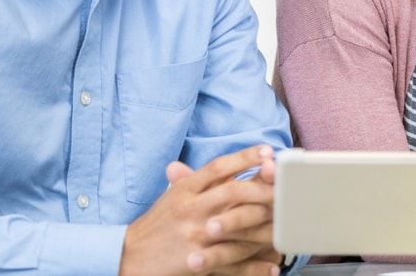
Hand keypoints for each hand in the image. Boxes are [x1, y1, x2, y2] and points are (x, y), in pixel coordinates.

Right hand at [119, 145, 280, 275]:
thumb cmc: (156, 225)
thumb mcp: (174, 196)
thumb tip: (232, 166)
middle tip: (287, 184)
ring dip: (265, 223)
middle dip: (264, 188)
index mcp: (185, 190)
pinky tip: (273, 265)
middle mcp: (191, 209)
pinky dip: (253, 266)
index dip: (245, 157)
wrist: (127, 257)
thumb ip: (200, 179)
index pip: (218, 167)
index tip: (268, 152)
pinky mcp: (197, 261)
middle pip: (234, 192)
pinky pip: (231, 262)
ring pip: (237, 224)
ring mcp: (194, 235)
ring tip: (288, 220)